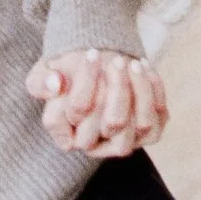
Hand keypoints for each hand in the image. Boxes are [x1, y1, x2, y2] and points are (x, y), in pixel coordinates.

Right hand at [25, 47, 167, 158]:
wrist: (94, 70)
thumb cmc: (67, 74)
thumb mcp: (44, 72)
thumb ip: (40, 81)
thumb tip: (56, 84)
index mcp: (68, 136)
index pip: (79, 111)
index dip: (86, 81)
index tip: (90, 53)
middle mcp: (97, 145)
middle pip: (114, 122)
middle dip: (117, 86)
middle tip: (114, 59)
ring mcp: (125, 142)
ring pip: (142, 124)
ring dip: (140, 90)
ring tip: (130, 63)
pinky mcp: (149, 134)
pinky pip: (160, 117)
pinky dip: (155, 90)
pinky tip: (143, 67)